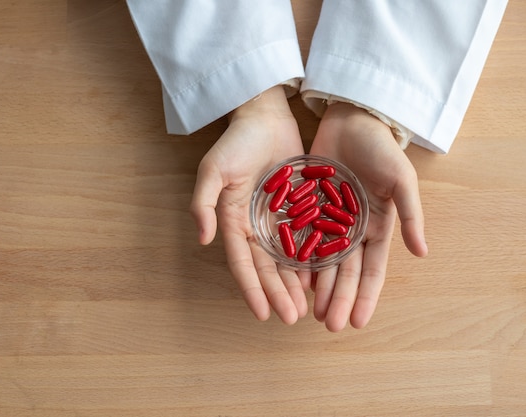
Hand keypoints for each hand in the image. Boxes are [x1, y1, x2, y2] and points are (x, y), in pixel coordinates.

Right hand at [190, 86, 309, 323]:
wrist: (265, 117)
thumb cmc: (236, 143)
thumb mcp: (213, 169)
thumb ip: (203, 203)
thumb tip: (202, 239)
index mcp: (234, 221)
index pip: (242, 263)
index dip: (251, 289)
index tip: (262, 314)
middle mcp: (256, 226)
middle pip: (268, 267)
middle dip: (279, 293)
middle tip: (293, 317)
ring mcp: (279, 219)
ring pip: (289, 259)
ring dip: (296, 283)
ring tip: (308, 307)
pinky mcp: (300, 208)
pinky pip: (307, 237)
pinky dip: (313, 258)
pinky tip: (323, 277)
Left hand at [309, 102, 427, 330]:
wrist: (352, 119)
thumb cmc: (381, 150)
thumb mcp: (401, 180)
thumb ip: (410, 215)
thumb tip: (423, 253)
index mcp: (378, 228)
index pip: (372, 270)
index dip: (366, 296)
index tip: (358, 322)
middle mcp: (353, 230)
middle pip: (345, 272)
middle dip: (339, 299)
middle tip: (329, 325)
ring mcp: (329, 221)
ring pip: (322, 262)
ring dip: (319, 287)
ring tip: (311, 312)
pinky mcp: (309, 208)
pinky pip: (302, 239)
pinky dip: (298, 260)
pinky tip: (291, 280)